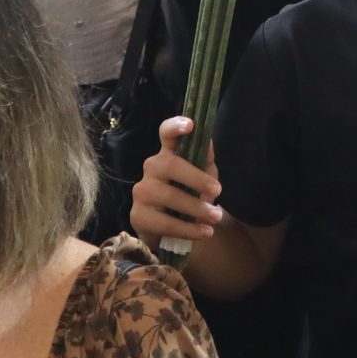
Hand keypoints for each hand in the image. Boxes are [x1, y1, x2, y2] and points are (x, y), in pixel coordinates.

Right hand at [129, 115, 223, 245]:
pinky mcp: (138, 215)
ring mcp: (142, 191)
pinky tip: (204, 232)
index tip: (190, 124)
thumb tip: (207, 141)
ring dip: (196, 207)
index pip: (166, 133)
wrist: (172, 233)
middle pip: (170, 164)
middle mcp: (151, 168)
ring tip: (216, 217)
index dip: (175, 126)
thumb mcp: (203, 178)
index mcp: (168, 154)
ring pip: (168, 195)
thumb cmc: (189, 196)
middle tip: (218, 191)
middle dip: (196, 178)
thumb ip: (205, 161)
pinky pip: (165, 222)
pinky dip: (188, 228)